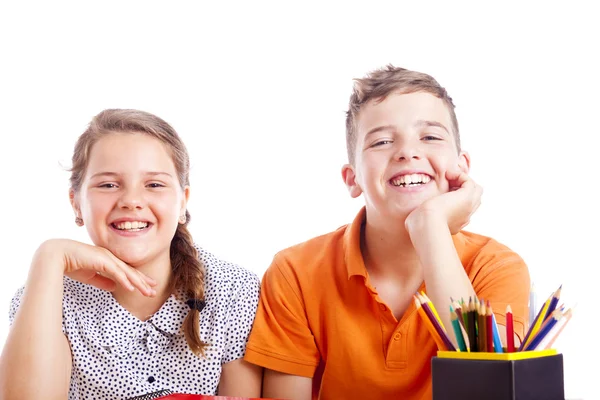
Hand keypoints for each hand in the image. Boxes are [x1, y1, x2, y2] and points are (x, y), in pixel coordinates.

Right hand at [36, 239, 156, 295]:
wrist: (57, 255)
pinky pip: (116, 272)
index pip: (127, 271)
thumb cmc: (71, 264)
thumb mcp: (90, 276)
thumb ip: (102, 281)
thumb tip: (114, 287)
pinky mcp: (102, 260)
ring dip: (138, 283)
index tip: (148, 286)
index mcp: (108, 260)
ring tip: (148, 292)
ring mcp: (107, 258)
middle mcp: (110, 258)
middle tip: (154, 290)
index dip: (138, 279)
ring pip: (127, 272)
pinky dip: (125, 280)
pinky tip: (132, 288)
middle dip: (143, 281)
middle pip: (131, 272)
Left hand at [406, 167, 482, 233]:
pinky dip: (459, 175)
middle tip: (448, 184)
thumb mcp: (420, 222)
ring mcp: (468, 207)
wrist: (426, 224)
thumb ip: (422, 218)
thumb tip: (413, 218)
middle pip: (474, 198)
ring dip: (462, 181)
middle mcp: (465, 216)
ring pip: (476, 190)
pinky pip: (469, 182)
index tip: (442, 193)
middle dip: (463, 189)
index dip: (455, 198)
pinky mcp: (467, 197)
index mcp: (457, 223)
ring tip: (448, 178)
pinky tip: (447, 176)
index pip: (464, 208)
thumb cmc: (419, 226)